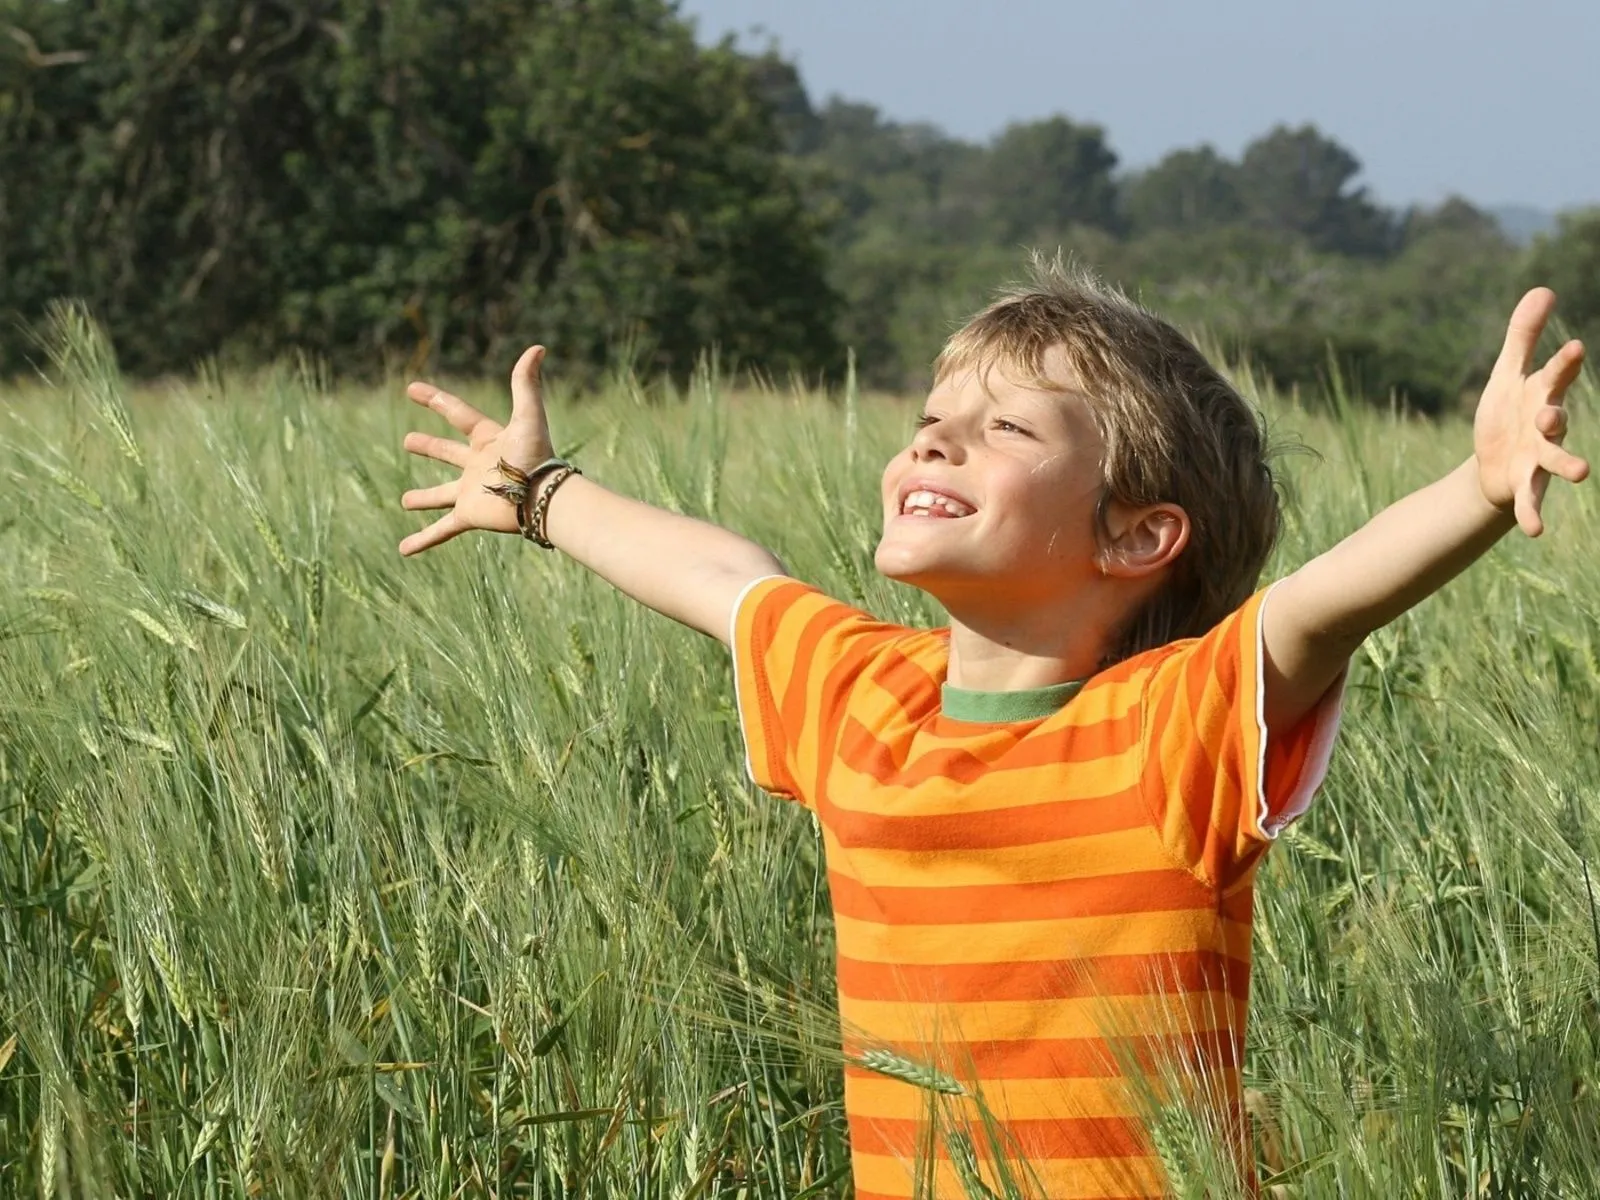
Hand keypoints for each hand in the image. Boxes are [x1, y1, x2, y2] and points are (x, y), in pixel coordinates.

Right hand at [399, 345, 553, 554]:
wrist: (543, 497)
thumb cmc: (537, 457)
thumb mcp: (528, 416)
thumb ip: (526, 382)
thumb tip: (538, 347)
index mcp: (488, 440)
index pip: (457, 414)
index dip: (435, 400)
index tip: (411, 389)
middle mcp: (478, 465)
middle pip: (448, 453)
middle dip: (429, 447)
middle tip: (407, 441)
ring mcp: (472, 492)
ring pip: (442, 495)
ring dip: (424, 499)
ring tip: (405, 502)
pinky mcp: (470, 515)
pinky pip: (442, 531)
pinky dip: (423, 540)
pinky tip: (403, 550)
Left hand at [1474, 288, 1589, 536]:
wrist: (1492, 463)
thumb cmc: (1506, 414)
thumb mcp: (1507, 374)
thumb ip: (1524, 336)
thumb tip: (1543, 289)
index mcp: (1541, 395)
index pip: (1554, 376)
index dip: (1563, 364)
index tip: (1573, 347)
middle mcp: (1546, 427)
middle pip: (1556, 419)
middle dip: (1557, 416)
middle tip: (1551, 414)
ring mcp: (1539, 457)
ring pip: (1556, 460)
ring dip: (1568, 465)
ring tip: (1582, 472)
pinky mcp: (1525, 484)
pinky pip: (1533, 500)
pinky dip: (1533, 514)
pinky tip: (1536, 531)